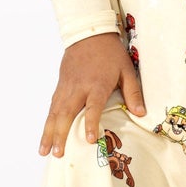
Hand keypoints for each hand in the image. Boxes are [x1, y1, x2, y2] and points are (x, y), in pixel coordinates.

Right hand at [39, 32, 146, 156]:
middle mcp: (78, 88)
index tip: (88, 140)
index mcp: (96, 85)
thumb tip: (141, 113)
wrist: (89, 33)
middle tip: (57, 153)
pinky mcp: (60, 85)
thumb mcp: (127, 70)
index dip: (90, 123)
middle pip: (66, 113)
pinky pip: (52, 106)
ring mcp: (66, 87)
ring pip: (55, 112)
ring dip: (48, 132)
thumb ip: (133, 92)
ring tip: (44, 151)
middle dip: (60, 134)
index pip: (92, 107)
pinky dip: (48, 121)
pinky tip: (45, 134)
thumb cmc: (110, 53)